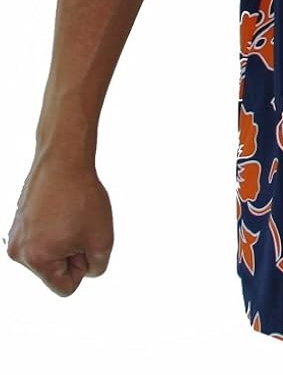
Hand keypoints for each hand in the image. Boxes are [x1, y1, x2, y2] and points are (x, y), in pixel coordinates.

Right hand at [5, 155, 113, 295]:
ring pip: (50, 252)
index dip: (83, 267)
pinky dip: (56, 225)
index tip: (87, 242)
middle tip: (80, 223)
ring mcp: (16, 234)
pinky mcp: (19, 220)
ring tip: (70, 214)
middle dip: (73, 251)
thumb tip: (86, 271)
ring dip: (65, 238)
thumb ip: (97, 266)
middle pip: (56, 270)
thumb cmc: (81, 196)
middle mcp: (18, 250)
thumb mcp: (103, 239)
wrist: (64, 160)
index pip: (65, 287)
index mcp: (35, 259)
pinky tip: (62, 207)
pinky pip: (44, 235)